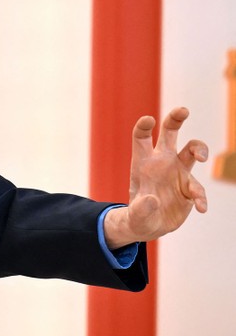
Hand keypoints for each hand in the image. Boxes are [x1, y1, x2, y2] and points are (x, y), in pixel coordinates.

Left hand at [104, 107, 208, 248]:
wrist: (151, 225)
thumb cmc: (139, 214)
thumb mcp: (135, 215)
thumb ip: (140, 208)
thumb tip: (152, 200)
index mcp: (142, 162)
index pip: (141, 138)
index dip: (144, 126)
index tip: (147, 120)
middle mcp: (162, 162)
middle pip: (170, 133)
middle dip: (176, 118)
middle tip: (183, 110)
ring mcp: (178, 172)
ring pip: (191, 150)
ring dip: (199, 149)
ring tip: (201, 158)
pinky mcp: (190, 187)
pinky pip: (199, 188)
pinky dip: (201, 197)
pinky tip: (200, 208)